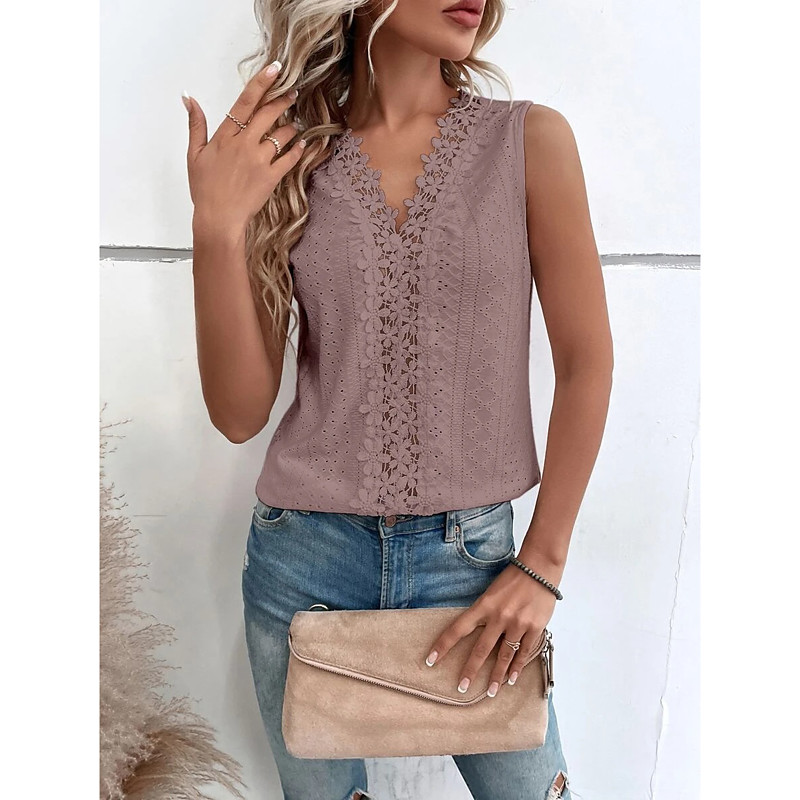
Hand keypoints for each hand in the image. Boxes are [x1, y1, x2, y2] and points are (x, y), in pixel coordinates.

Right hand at [182, 61, 305, 241]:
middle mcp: (245, 144)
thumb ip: (196, 124)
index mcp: (226, 136)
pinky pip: (290, 159)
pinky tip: (302, 144)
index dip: (262, 82)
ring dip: (290, 126)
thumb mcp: (194, 154)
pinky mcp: (271, 177)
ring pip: (282, 134)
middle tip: (292, 93)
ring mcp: (260, 160)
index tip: (276, 69)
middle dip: (283, 100)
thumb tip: (188, 98)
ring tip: (293, 125)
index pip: (245, 101)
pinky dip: (298, 150)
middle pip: (268, 113)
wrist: (218, 218)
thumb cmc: (204, 189)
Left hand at [424, 563, 557, 696]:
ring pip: (504, 656)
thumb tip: (473, 633)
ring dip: (496, 676)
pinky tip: (511, 680)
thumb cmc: (512, 579)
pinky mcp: (534, 628)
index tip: (431, 660)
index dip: (443, 645)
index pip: (458, 628)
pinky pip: (523, 653)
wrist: (539, 569)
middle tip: (461, 687)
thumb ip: (483, 612)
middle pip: (481, 649)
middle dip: (470, 670)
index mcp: (484, 605)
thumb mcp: (491, 593)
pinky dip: (517, 668)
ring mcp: (517, 624)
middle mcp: (499, 616)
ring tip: (489, 692)